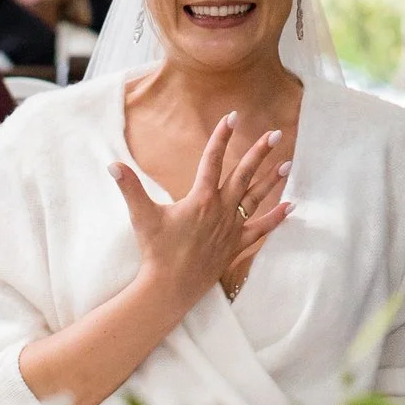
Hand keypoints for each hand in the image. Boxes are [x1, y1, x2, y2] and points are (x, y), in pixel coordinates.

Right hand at [110, 114, 291, 314]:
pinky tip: (290, 207)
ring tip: (288, 162)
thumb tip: (113, 165)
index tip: (232, 117)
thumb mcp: (142, 216)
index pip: (212, 159)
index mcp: (200, 198)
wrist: (170, 287)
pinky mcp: (236, 245)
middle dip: (259, 152)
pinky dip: (276, 218)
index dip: (222, 136)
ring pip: (255, 198)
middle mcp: (221, 210)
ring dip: (272, 179)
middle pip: (243, 174)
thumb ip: (129, 187)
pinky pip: (260, 229)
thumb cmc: (156, 251)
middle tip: (275, 134)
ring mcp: (231, 228)